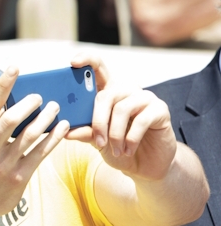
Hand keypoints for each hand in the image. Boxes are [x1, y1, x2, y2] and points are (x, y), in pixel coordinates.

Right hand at [0, 66, 68, 223]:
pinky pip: (41, 154)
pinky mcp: (18, 179)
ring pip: (30, 135)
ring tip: (55, 108)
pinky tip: (62, 128)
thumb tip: (7, 99)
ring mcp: (2, 166)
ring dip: (46, 118)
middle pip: (11, 118)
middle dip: (29, 103)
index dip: (3, 84)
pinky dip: (53, 138)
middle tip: (40, 96)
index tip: (15, 67)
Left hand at [65, 54, 176, 181]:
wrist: (145, 165)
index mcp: (108, 92)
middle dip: (98, 121)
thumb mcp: (97, 140)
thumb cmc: (117, 148)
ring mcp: (144, 97)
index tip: (73, 62)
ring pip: (122, 108)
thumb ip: (84, 131)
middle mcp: (126, 90)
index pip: (98, 68)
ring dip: (115, 134)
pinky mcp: (160, 109)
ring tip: (114, 150)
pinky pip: (141, 120)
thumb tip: (66, 131)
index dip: (87, 60)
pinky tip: (128, 150)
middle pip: (107, 94)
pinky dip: (130, 138)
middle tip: (98, 141)